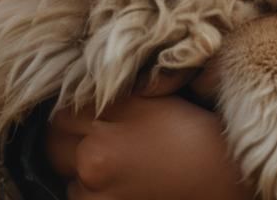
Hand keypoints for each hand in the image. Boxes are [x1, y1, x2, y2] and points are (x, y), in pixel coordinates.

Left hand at [46, 68, 250, 199]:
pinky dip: (92, 194)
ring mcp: (97, 189)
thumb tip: (86, 88)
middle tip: (92, 137)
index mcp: (114, 115)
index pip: (64, 110)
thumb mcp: (158, 98)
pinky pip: (79, 199)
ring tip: (114, 164)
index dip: (74, 111)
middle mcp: (97, 153)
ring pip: (66, 174)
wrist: (222, 177)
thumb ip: (119, 94)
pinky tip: (118, 185)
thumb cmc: (196, 132)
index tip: (87, 114)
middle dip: (68, 138)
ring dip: (80, 170)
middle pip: (54, 141)